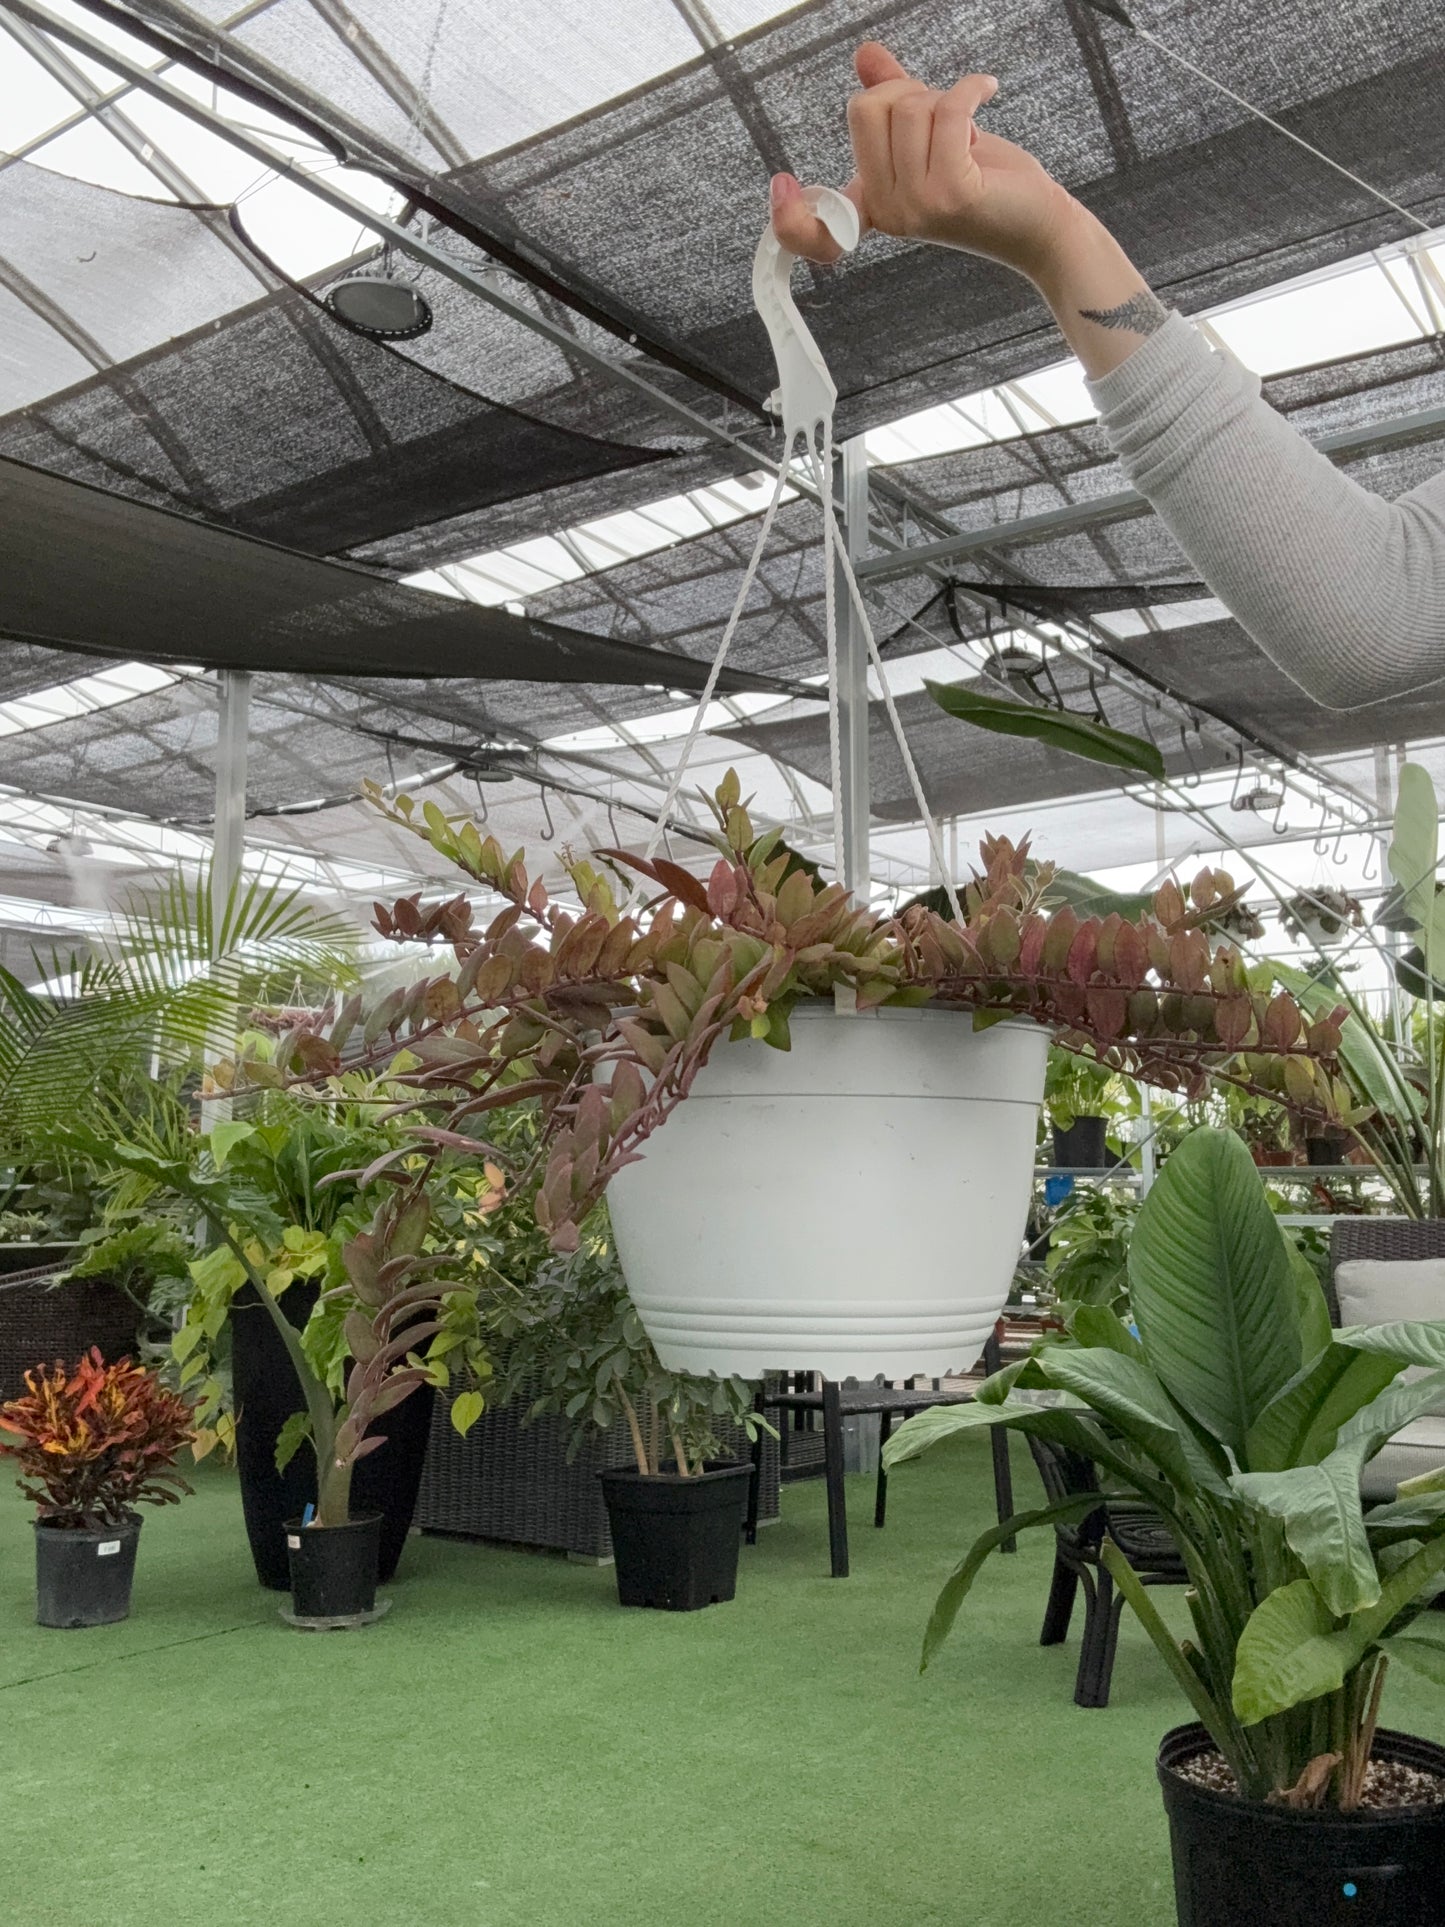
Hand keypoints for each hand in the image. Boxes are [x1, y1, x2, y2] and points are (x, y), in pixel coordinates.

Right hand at [770, 41, 1080, 285]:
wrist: (1039, 223)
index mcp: (874, 205)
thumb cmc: (990, 181)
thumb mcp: (933, 137)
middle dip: (907, 91)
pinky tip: (987, 90)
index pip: (811, 230)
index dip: (791, 216)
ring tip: (965, 126)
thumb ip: (895, 98)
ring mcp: (917, 206)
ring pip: (908, 105)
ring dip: (944, 97)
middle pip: (866, 109)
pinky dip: (970, 88)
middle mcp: (888, 212)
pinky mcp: (951, 193)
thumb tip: (866, 55)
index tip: (783, 187)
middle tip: (939, 116)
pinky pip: (945, 110)